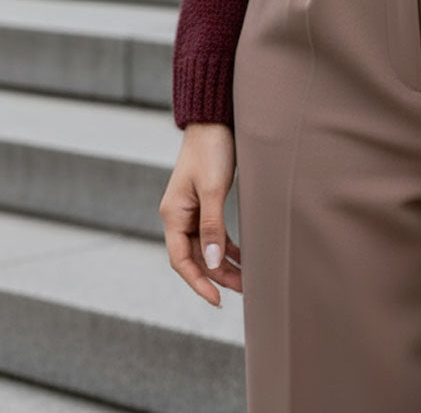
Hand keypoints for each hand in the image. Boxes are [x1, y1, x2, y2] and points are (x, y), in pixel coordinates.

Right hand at [159, 122, 241, 305]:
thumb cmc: (211, 150)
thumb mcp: (213, 189)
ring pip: (206, 247)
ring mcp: (192, 210)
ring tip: (246, 279)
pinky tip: (242, 256)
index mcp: (173, 214)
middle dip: (217, 276)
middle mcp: (179, 216)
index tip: (217, 299)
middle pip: (195, 257)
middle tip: (242, 289)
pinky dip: (227, 246)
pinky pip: (214, 233)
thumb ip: (212, 227)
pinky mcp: (205, 202)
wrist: (214, 120)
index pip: (181, 260)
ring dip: (224, 263)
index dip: (198, 282)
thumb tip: (213, 263)